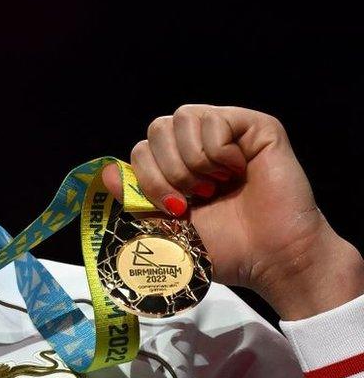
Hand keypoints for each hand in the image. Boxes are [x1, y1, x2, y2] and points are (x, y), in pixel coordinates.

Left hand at [101, 104, 363, 318]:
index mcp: (178, 165)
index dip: (149, 177)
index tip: (175, 208)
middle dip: (167, 169)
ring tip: (216, 185)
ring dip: (192, 160)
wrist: (270, 259)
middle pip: (157, 127)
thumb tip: (107, 173)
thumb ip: (135, 200)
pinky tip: (238, 171)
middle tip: (195, 196)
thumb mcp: (166, 228)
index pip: (141, 148)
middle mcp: (200, 144)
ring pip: (183, 118)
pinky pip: (215, 120)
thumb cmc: (225, 247)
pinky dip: (219, 151)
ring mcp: (228, 132)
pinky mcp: (256, 127)